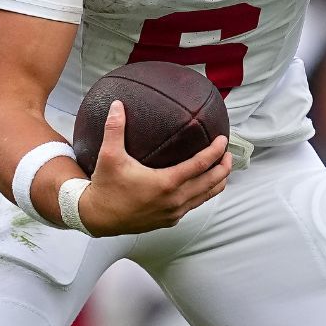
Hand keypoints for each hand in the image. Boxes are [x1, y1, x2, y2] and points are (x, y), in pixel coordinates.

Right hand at [78, 101, 232, 235]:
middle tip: (228, 153)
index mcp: (166, 184)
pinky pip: (193, 206)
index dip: (215, 152)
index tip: (222, 140)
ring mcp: (173, 213)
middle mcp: (174, 200)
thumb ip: (115, 128)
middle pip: (211, 183)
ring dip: (217, 182)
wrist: (96, 218)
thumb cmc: (105, 187)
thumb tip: (118, 104)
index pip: (200, 166)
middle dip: (224, 167)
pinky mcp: (169, 221)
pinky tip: (200, 185)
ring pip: (205, 197)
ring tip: (222, 168)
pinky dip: (203, 194)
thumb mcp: (109, 155)